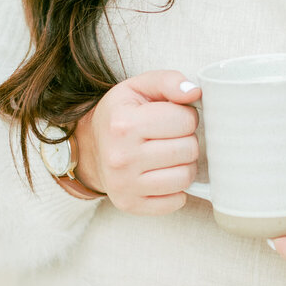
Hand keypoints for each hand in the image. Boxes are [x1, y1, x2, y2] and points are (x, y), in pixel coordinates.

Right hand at [73, 70, 200, 212]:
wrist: (90, 147)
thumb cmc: (122, 115)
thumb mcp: (139, 87)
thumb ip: (168, 81)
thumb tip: (194, 92)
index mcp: (123, 124)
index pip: (185, 120)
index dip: (186, 116)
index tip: (173, 117)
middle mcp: (120, 157)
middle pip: (189, 150)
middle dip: (187, 141)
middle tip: (172, 138)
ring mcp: (124, 185)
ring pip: (185, 177)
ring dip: (185, 165)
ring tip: (171, 156)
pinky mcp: (130, 204)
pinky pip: (176, 201)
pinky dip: (177, 189)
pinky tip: (164, 175)